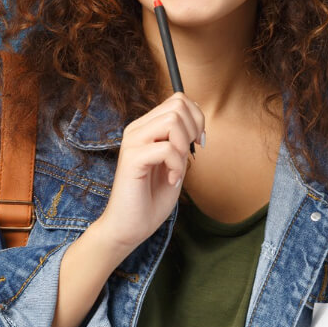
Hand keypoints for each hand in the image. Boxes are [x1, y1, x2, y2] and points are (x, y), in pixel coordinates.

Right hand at [90, 92, 203, 255]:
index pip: (178, 99)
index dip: (197, 117)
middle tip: (188, 155)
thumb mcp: (174, 164)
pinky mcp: (132, 159)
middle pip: (177, 104)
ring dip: (183, 146)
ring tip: (177, 168)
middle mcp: (136, 129)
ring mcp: (132, 142)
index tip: (198, 143)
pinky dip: (176, 166)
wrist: (129, 227)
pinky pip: (166, 148)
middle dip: (194, 129)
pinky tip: (170, 180)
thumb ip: (181, 141)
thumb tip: (196, 122)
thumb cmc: (151, 199)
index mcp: (146, 127)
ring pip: (172, 120)